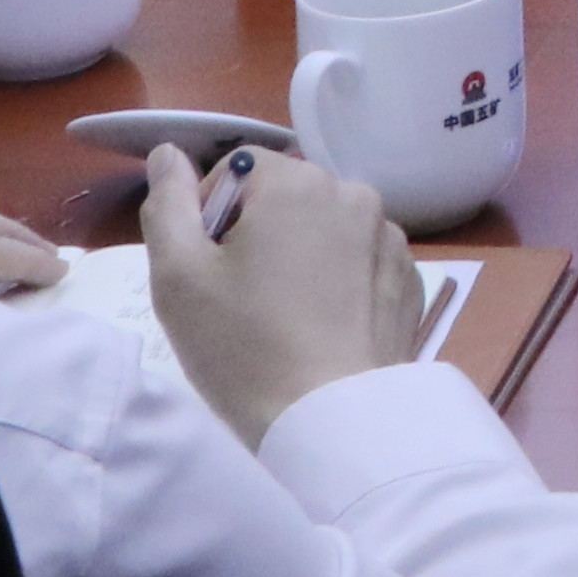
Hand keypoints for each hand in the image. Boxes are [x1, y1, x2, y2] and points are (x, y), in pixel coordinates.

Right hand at [138, 140, 430, 447]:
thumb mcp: (178, 276)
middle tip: (242, 301)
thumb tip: (169, 154)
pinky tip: (324, 329)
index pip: (237, 170)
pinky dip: (340, 282)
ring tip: (286, 319)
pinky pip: (360, 262)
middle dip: (257, 234)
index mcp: (297, 181)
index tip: (210, 272)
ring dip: (302, 255)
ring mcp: (390, 237)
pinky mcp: (410, 280)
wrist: (331, 422)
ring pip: (325, 229)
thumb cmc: (244, 347)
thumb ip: (168, 203)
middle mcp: (353, 192)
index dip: (209, 217)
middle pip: (284, 197)